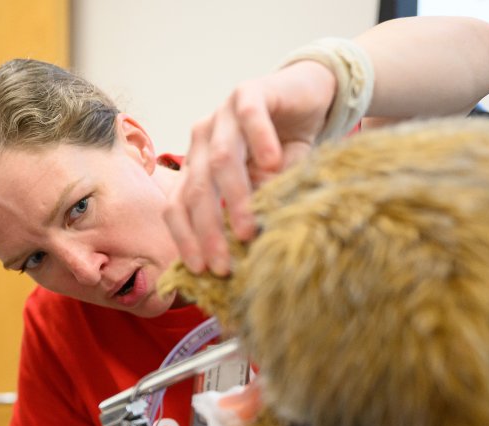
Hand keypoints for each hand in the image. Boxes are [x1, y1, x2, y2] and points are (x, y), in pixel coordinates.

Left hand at [163, 60, 336, 275]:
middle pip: (195, 189)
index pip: (177, 205)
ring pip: (220, 160)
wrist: (310, 97)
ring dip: (234, 198)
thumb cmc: (284, 149)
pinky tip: (273, 166)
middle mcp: (202, 141)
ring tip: (248, 230)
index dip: (185, 238)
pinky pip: (250, 117)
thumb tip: (246, 250)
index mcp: (196, 165)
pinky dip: (260, 142)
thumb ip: (253, 209)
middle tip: (222, 264)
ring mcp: (222, 115)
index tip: (200, 270)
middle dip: (207, 231)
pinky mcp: (249, 92)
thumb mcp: (267, 187)